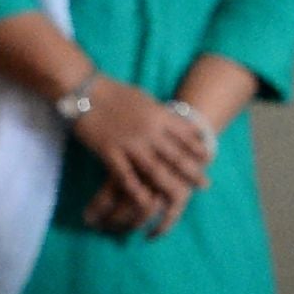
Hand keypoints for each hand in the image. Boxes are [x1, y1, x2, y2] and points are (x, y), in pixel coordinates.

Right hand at [74, 77, 215, 229]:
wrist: (84, 90)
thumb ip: (160, 114)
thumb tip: (177, 121)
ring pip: (155, 169)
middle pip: (176, 156)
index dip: (198, 148)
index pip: (185, 134)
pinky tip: (145, 202)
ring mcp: (129, 143)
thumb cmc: (114, 91)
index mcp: (158, 115)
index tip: (209, 159)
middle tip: (205, 184)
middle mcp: (148, 131)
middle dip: (192, 171)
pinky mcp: (109, 152)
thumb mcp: (145, 98)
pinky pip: (125, 176)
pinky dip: (136, 190)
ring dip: (171, 185)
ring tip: (182, 197)